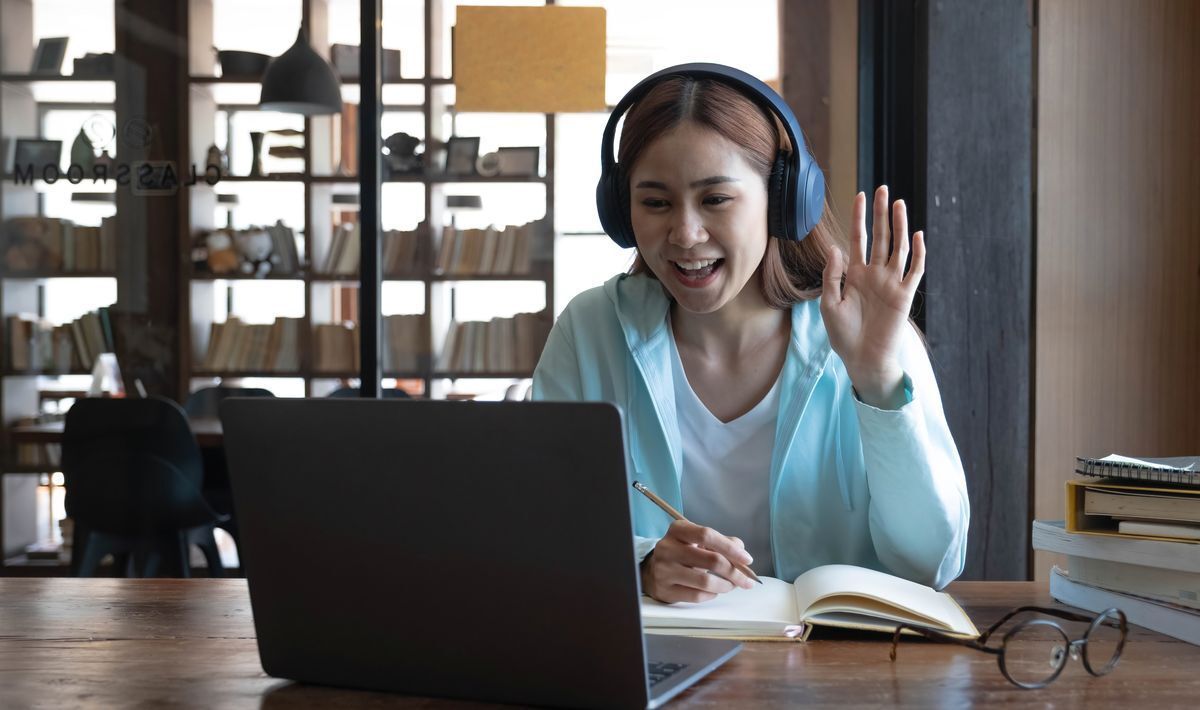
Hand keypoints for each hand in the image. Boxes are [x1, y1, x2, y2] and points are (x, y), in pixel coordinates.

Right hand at [641, 520, 755, 603]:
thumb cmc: (683, 553)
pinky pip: (697, 595)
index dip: (730, 548)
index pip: (707, 535)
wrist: (653, 571)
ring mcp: (664, 570)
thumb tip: (742, 554)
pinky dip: (712, 594)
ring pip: (705, 581)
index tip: (747, 559)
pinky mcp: (665, 590)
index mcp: (678, 530)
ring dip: (726, 586)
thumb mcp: (698, 540)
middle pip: (710, 560)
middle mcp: (667, 548)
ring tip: (731, 585)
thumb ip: (723, 542)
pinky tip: (714, 591)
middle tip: (747, 580)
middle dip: (735, 572)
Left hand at [820, 186, 924, 403]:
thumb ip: (833, 276)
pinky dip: (916, 253)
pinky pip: (913, 270)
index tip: (859, 195)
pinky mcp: (904, 295)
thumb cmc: (843, 335)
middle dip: (880, 213)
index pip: (858, 239)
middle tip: (882, 189)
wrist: (862, 359)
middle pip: (880, 237)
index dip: (859, 218)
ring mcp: (891, 283)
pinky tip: (916, 235)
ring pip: (897, 247)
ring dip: (899, 226)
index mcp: (855, 274)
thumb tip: (836, 248)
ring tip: (898, 204)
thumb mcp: (829, 304)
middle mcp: (875, 274)